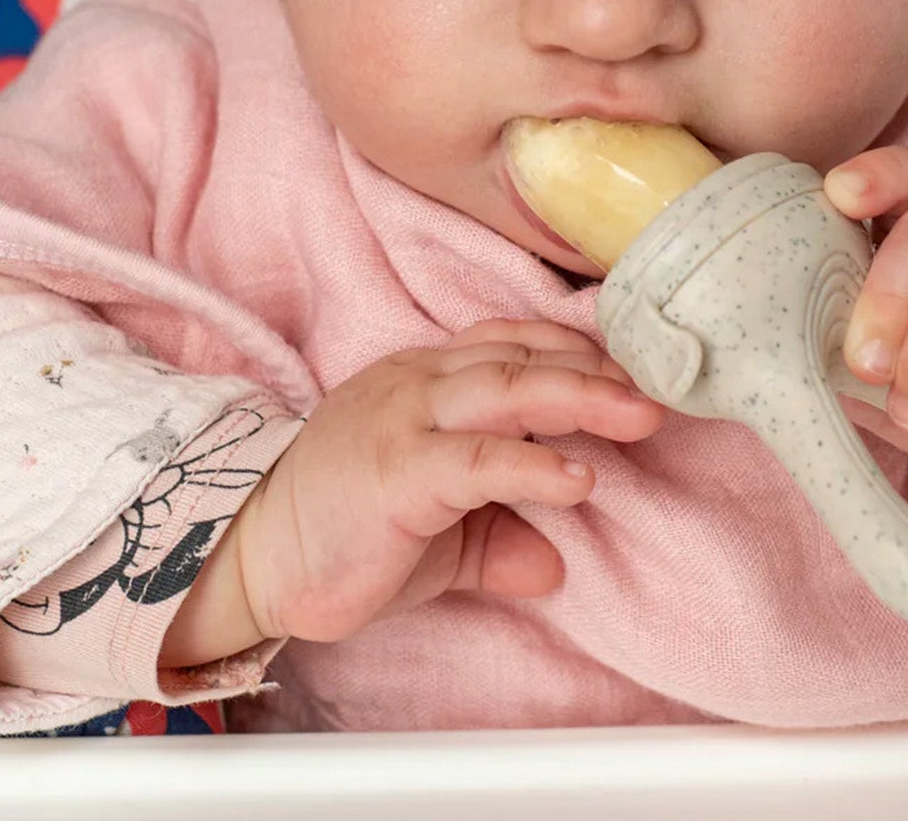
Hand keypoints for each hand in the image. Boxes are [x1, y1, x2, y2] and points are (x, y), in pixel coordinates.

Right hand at [235, 318, 665, 643]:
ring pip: (508, 388)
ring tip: (641, 418)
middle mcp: (417, 382)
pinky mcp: (397, 471)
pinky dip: (536, 464)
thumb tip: (554, 562)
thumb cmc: (339, 533)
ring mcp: (405, 419)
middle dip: (597, 371)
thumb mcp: (434, 533)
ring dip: (584, 398)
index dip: (573, 353)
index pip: (510, 343)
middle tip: (658, 392)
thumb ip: (494, 532)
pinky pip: (479, 459)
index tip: (628, 375)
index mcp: (423, 379)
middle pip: (521, 356)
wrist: (249, 557)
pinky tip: (580, 479)